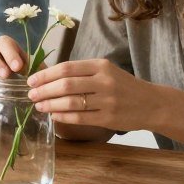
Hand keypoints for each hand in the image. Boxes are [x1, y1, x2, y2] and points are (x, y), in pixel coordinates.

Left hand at [26, 59, 162, 128]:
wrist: (152, 103)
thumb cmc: (124, 86)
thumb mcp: (106, 71)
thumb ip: (82, 72)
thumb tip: (49, 77)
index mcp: (101, 65)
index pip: (67, 68)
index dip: (46, 74)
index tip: (32, 80)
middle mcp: (104, 81)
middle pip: (66, 85)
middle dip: (44, 90)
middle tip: (30, 95)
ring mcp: (107, 100)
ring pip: (71, 102)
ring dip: (51, 104)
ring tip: (39, 106)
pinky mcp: (108, 118)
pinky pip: (80, 117)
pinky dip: (63, 116)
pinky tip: (53, 116)